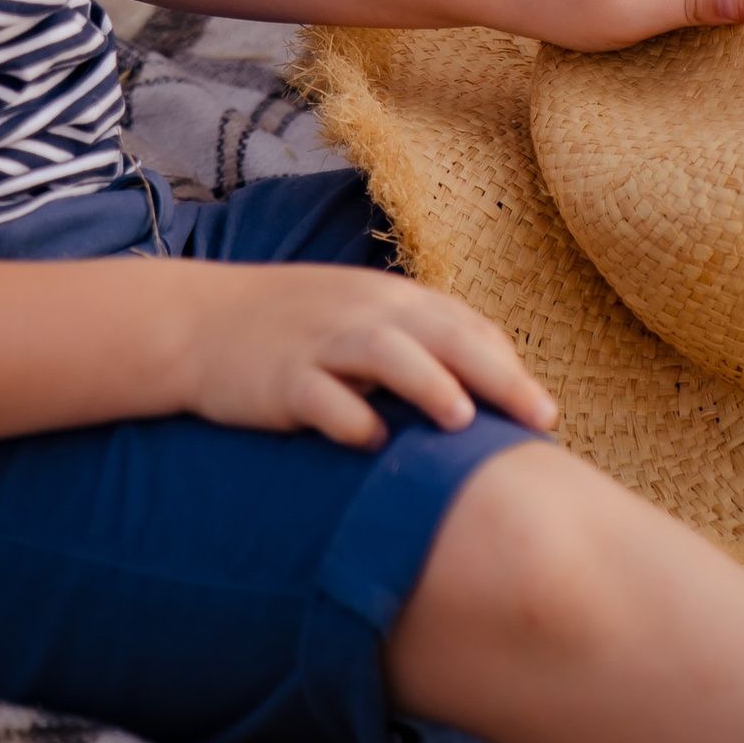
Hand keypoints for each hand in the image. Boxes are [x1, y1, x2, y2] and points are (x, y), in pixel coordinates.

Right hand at [178, 259, 557, 450]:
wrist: (199, 322)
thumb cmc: (296, 331)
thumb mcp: (360, 320)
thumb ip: (416, 345)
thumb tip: (484, 396)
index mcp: (389, 299)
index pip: (464, 325)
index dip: (508, 367)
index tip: (544, 414)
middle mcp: (363, 312)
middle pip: (441, 334)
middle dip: (495, 375)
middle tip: (538, 419)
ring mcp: (321, 342)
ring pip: (385, 353)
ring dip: (427, 382)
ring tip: (462, 420)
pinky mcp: (280, 376)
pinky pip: (318, 395)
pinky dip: (347, 415)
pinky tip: (370, 442)